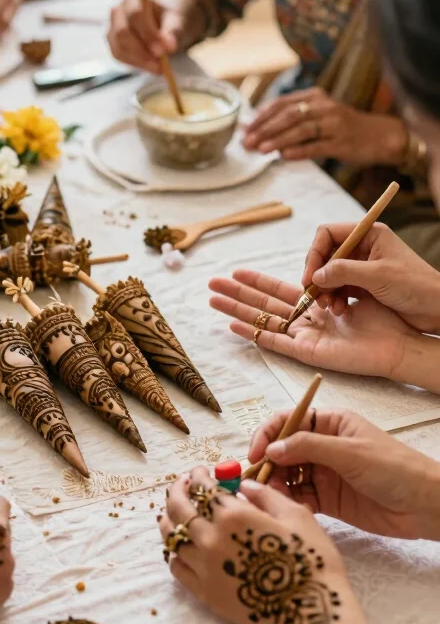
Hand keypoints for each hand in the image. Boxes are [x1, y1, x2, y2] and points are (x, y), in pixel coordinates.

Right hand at [107, 0, 199, 73]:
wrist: (165, 21)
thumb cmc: (170, 17)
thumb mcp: (177, 19)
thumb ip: (173, 30)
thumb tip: (169, 46)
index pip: (135, 14)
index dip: (148, 34)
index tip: (163, 51)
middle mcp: (118, 12)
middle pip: (122, 32)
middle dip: (141, 51)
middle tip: (160, 65)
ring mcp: (113, 28)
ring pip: (119, 47)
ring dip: (139, 61)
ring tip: (158, 68)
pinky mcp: (114, 44)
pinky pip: (119, 57)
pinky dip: (135, 64)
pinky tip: (150, 67)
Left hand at [159, 467, 348, 623]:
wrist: (311, 615)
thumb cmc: (312, 561)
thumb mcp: (297, 516)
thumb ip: (266, 495)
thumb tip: (244, 484)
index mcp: (233, 516)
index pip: (202, 488)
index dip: (197, 475)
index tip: (199, 471)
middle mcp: (211, 539)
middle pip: (179, 509)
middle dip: (177, 491)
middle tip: (181, 485)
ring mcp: (205, 568)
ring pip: (172, 538)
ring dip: (169, 520)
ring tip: (171, 513)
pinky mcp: (206, 594)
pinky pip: (177, 568)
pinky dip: (174, 553)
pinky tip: (180, 548)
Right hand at [209, 268, 418, 379]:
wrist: (412, 339)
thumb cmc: (398, 304)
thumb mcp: (370, 275)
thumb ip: (339, 273)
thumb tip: (313, 274)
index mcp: (326, 293)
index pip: (292, 280)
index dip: (279, 273)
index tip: (270, 271)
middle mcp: (313, 313)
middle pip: (268, 299)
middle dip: (239, 289)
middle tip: (212, 281)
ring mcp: (309, 333)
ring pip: (265, 318)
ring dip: (237, 307)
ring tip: (212, 298)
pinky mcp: (310, 351)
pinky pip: (276, 341)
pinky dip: (254, 332)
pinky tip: (233, 326)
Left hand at [242, 87, 406, 164]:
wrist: (380, 136)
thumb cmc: (343, 127)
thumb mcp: (319, 115)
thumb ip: (292, 119)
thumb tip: (258, 128)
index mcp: (315, 97)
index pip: (282, 104)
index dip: (261, 116)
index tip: (245, 129)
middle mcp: (324, 107)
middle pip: (288, 116)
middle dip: (264, 130)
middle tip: (247, 142)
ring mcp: (334, 124)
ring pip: (301, 130)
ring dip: (278, 140)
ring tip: (261, 150)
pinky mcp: (342, 142)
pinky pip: (317, 146)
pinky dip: (300, 151)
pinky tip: (285, 156)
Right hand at [247, 408, 439, 539]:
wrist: (425, 506)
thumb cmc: (394, 468)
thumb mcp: (350, 452)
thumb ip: (309, 447)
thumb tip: (271, 449)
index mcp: (330, 423)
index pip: (288, 421)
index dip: (268, 435)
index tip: (255, 454)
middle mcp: (323, 446)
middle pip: (283, 450)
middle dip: (267, 464)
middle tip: (256, 483)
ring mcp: (324, 473)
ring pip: (288, 476)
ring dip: (276, 485)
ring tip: (272, 499)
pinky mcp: (328, 499)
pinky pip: (299, 498)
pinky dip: (290, 502)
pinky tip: (289, 509)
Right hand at [303, 221, 439, 332]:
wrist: (437, 309)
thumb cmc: (415, 285)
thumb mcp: (377, 275)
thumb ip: (343, 272)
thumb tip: (316, 275)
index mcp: (369, 234)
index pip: (329, 234)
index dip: (315, 253)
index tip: (310, 276)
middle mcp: (364, 248)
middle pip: (327, 255)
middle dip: (318, 275)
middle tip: (313, 294)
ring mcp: (363, 267)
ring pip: (331, 274)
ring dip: (325, 290)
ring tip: (328, 306)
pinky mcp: (365, 285)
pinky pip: (340, 289)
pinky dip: (336, 299)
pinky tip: (339, 310)